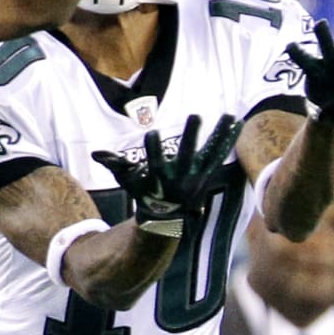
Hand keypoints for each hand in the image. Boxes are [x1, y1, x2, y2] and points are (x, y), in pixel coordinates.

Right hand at [92, 114, 241, 236]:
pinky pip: (219, 154)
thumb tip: (96, 154)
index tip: (152, 134)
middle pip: (187, 155)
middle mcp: (181, 177)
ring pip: (210, 153)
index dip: (153, 149)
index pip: (155, 163)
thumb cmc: (145, 194)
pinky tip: (237, 124)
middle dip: (190, 136)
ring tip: (229, 116)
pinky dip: (228, 139)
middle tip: (195, 116)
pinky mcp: (207, 173)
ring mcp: (197, 176)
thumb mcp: (128, 181)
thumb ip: (115, 165)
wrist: (167, 219)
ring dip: (219, 135)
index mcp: (160, 179)